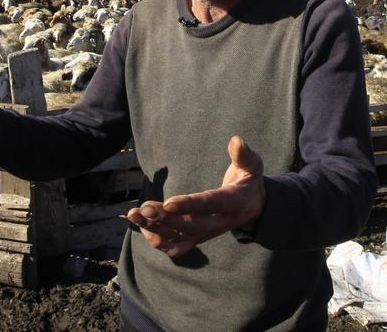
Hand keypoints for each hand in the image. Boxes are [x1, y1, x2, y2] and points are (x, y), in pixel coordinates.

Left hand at [126, 135, 264, 256]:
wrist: (253, 209)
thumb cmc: (248, 181)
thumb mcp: (252, 166)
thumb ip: (244, 155)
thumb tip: (235, 140)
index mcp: (233, 203)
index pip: (210, 204)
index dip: (189, 205)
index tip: (168, 203)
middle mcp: (219, 223)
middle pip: (190, 226)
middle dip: (165, 219)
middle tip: (143, 207)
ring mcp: (207, 235)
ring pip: (178, 238)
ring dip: (154, 229)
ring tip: (134, 214)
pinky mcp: (197, 240)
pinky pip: (175, 247)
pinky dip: (157, 240)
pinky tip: (143, 225)